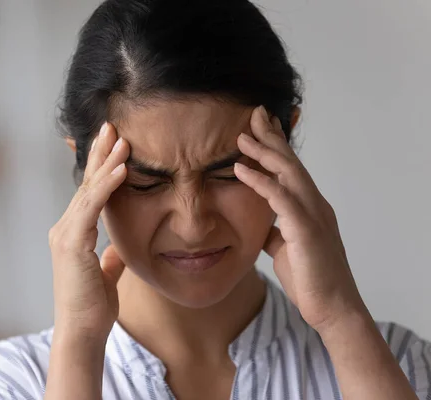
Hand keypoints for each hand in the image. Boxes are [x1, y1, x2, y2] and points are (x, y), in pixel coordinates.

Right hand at [49, 122, 128, 339]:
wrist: (82, 331)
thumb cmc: (92, 306)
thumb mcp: (105, 275)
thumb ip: (110, 257)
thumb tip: (119, 246)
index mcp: (73, 233)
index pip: (90, 194)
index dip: (101, 168)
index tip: (113, 145)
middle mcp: (65, 228)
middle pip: (86, 184)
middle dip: (99, 154)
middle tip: (111, 126)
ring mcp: (65, 234)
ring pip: (88, 190)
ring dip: (106, 162)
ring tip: (120, 138)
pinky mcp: (71, 243)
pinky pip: (92, 207)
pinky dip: (107, 186)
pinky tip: (122, 168)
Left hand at [235, 106, 366, 332]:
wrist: (333, 309)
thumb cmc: (310, 279)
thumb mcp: (285, 249)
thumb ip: (275, 231)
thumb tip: (260, 224)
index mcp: (309, 208)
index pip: (291, 169)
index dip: (277, 146)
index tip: (260, 127)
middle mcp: (314, 205)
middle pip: (291, 162)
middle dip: (272, 137)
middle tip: (254, 114)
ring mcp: (313, 215)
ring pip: (289, 173)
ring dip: (264, 152)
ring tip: (242, 137)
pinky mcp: (306, 230)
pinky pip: (280, 199)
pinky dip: (260, 182)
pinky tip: (241, 170)